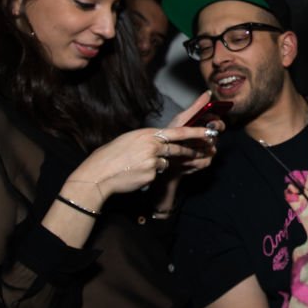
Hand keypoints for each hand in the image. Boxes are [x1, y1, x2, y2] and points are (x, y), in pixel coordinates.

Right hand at [63, 95, 221, 205]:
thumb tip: (160, 140)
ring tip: (138, 165)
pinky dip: (150, 174)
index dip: (195, 133)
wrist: (98, 174)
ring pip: (166, 162)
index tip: (209, 132)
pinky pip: (157, 174)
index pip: (178, 132)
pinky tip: (135, 174)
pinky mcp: (152, 175)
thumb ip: (147, 139)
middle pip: (177, 149)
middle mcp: (153, 146)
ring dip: (157, 165)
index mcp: (148, 134)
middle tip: (200, 152)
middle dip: (188, 151)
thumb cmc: (110, 156)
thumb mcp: (129, 139)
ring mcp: (153, 161)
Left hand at [164, 92, 226, 176]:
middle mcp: (209, 139)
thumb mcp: (182, 119)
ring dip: (196, 148)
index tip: (210, 122)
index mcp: (205, 127)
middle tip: (199, 135)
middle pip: (216, 136)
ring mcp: (208, 151)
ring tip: (184, 147)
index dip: (217, 123)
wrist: (163, 155)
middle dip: (206, 135)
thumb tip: (208, 93)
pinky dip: (193, 159)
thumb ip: (197, 107)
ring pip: (211, 149)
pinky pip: (205, 160)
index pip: (219, 124)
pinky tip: (184, 158)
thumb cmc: (172, 135)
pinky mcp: (204, 163)